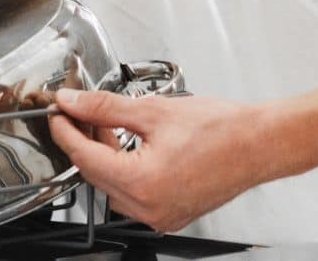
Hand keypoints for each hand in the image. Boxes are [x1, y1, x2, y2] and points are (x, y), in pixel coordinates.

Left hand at [48, 88, 274, 232]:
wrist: (259, 145)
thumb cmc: (220, 129)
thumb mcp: (152, 110)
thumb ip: (105, 107)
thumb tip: (74, 102)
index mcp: (143, 184)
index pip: (85, 158)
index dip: (66, 132)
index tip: (58, 112)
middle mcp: (150, 209)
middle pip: (96, 174)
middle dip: (83, 141)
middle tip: (78, 112)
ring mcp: (161, 215)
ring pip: (113, 186)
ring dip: (103, 155)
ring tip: (104, 123)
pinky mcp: (171, 214)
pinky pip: (134, 194)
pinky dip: (124, 169)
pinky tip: (127, 143)